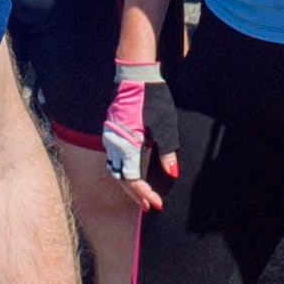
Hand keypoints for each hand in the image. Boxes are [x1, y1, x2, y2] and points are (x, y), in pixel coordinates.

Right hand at [99, 62, 179, 197]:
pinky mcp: (112, 133)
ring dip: (128, 185)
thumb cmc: (152, 99)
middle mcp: (114, 144)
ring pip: (115, 170)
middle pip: (121, 178)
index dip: (144, 193)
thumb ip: (167, 153)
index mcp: (127, 144)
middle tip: (149, 206)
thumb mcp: (165, 126)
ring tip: (142, 196)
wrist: (135, 76)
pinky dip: (124, 171)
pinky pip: (114, 159)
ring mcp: (111, 138)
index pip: (132, 178)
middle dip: (135, 194)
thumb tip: (172, 174)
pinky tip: (134, 175)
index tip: (157, 204)